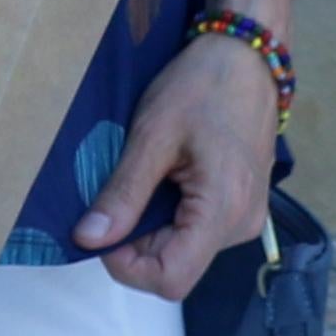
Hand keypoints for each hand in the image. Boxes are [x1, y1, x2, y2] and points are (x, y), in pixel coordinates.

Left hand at [75, 26, 276, 297]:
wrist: (248, 56)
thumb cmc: (202, 87)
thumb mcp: (152, 136)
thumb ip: (122, 194)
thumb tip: (87, 240)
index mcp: (224, 209)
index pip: (169, 279)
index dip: (126, 265)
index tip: (108, 225)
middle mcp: (243, 225)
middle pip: (174, 267)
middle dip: (135, 242)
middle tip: (123, 190)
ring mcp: (248, 217)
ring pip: (184, 252)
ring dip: (152, 228)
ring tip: (150, 176)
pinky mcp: (245, 206)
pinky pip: (198, 233)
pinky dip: (171, 217)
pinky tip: (169, 177)